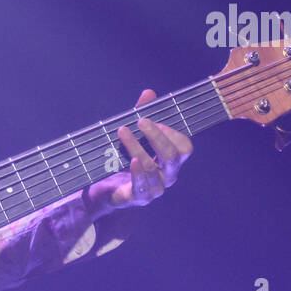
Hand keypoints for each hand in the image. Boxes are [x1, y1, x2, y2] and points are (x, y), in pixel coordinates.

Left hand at [86, 89, 192, 213]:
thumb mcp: (133, 137)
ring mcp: (155, 188)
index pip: (185, 147)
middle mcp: (168, 175)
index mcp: (171, 160)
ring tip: (122, 132)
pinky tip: (132, 160)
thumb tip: (149, 93)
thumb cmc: (124, 161)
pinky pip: (142, 186)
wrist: (106, 189)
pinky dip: (137, 172)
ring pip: (152, 168)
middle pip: (172, 156)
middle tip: (141, 121)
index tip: (157, 121)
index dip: (174, 134)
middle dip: (157, 136)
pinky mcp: (140, 198)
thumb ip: (142, 115)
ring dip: (137, 147)